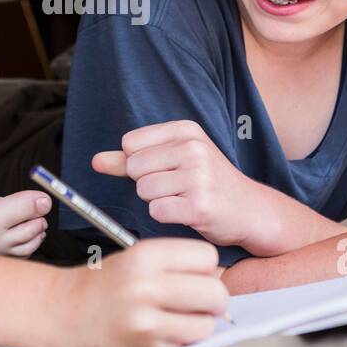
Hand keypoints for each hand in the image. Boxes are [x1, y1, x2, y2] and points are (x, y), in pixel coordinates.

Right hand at [46, 238, 229, 346]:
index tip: (195, 275)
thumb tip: (220, 284)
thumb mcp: (135, 260)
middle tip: (198, 302)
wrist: (59, 312)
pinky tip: (159, 333)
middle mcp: (146, 286)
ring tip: (178, 319)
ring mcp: (146, 321)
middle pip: (215, 292)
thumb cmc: (100, 285)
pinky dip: (178, 341)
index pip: (207, 257)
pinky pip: (184, 346)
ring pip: (205, 325)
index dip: (206, 268)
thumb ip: (176, 267)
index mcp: (145, 256)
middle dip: (212, 299)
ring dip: (198, 324)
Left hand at [92, 120, 261, 249]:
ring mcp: (197, 176)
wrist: (251, 210)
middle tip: (177, 187)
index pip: (131, 144)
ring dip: (158, 201)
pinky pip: (157, 211)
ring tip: (184, 199)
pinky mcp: (199, 205)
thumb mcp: (174, 160)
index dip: (140, 163)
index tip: (166, 169)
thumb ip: (131, 159)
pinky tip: (188, 212)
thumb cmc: (209, 183)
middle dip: (148, 184)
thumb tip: (95, 160)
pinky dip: (168, 216)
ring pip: (143, 191)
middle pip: (134, 168)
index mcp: (186, 130)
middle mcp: (192, 148)